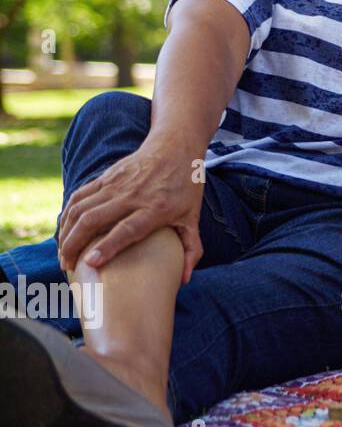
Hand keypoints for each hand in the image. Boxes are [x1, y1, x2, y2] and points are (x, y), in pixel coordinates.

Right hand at [57, 140, 205, 282]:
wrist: (176, 146)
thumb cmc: (186, 186)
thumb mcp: (193, 217)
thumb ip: (192, 249)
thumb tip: (186, 280)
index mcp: (156, 208)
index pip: (127, 229)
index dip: (107, 246)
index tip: (90, 262)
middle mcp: (133, 196)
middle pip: (94, 220)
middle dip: (75, 244)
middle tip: (68, 266)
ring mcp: (116, 184)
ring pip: (81, 208)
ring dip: (66, 232)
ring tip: (63, 254)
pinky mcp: (106, 176)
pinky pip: (79, 196)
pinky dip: (67, 214)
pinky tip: (64, 231)